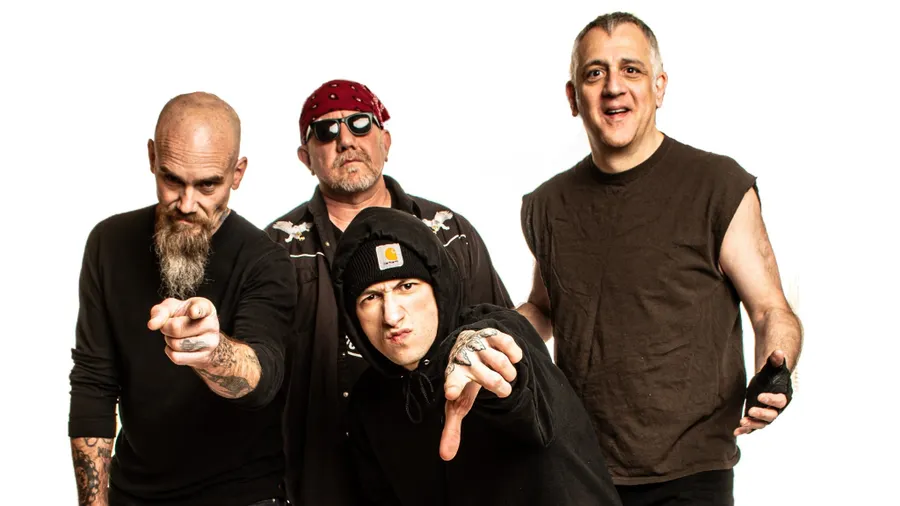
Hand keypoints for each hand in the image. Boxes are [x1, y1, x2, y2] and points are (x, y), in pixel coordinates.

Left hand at [148, 297, 220, 368]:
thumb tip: (152, 325)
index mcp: (205, 307)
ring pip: (176, 344)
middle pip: (176, 328)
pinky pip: (177, 357)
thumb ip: (160, 312)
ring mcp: (211, 342)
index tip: (192, 312)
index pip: (201, 308)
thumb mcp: (172, 308)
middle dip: (166, 328)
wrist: (200, 335)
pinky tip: (177, 346)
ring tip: (176, 336)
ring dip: (169, 340)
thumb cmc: (184, 317)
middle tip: (169, 326)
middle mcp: (212, 324)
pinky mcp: (205, 357)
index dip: (195, 310)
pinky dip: (170, 351)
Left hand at [439, 328, 523, 460]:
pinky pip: (510, 346)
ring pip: (503, 364)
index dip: (453, 387)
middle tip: (501, 387)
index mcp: (455, 376)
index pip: (453, 382)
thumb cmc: (464, 380)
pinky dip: (514, 355)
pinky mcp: (492, 334)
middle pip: (492, 380)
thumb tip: (446, 456)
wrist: (467, 344)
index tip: (451, 393)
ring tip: (504, 374)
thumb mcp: (457, 404)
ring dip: (509, 374)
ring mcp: (479, 344)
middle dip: (501, 388)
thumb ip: (451, 428)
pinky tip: (509, 357)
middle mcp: (465, 358)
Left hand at [734, 349, 791, 435]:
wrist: (768, 380)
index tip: (760, 396)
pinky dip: (745, 430)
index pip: (779, 401)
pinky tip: (735, 432)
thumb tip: (779, 352)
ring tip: (741, 422)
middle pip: (771, 416)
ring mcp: (766, 415)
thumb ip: (776, 360)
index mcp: (783, 397)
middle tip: (750, 411)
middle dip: (761, 415)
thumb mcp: (774, 366)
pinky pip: (752, 427)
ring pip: (761, 423)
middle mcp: (776, 409)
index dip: (771, 400)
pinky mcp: (757, 417)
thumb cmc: (773, 372)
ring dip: (752, 424)